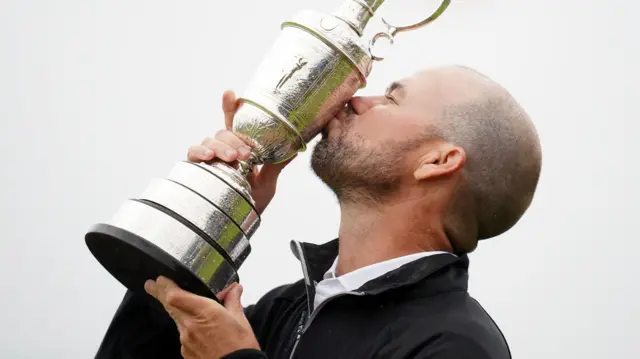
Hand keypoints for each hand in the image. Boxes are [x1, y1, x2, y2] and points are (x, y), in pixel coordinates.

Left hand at [144, 276, 259, 358]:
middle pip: (169, 306)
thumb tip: (234, 289)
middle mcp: (190, 326)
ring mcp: (186, 340)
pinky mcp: (186, 352)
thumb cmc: (240, 347)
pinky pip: (182, 334)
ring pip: (176, 319)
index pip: (176, 296)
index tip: (160, 279)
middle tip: (151, 285)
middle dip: (159, 293)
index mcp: (205, 313)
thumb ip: (232, 301)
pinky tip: (195, 327)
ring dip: (175, 310)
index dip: (165, 286)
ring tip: (176, 303)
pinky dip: (186, 327)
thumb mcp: (240, 320)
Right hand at [187, 90, 294, 213]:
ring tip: (232, 158)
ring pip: (211, 140)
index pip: (235, 124)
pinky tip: (208, 157)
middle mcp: (223, 150)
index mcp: (240, 148)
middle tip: (246, 154)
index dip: (231, 107)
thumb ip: (276, 165)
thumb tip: (294, 150)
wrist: (238, 224)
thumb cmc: (251, 203)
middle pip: (224, 132)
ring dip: (222, 147)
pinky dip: (200, 152)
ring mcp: (210, 158)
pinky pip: (193, 153)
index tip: (231, 94)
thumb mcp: (267, 183)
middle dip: (235, 139)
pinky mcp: (197, 169)